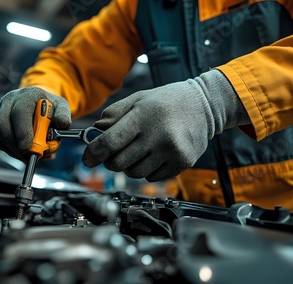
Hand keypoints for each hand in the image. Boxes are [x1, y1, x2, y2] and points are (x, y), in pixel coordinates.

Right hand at [0, 86, 70, 161]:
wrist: (39, 103)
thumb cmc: (50, 108)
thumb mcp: (61, 107)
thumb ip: (63, 115)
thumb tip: (61, 123)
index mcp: (28, 95)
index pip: (20, 112)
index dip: (22, 131)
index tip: (28, 147)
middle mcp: (10, 100)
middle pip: (3, 124)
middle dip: (15, 144)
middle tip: (27, 155)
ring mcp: (0, 111)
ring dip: (13, 149)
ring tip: (28, 155)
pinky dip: (10, 150)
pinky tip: (22, 152)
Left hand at [82, 70, 247, 180]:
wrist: (204, 106)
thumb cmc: (167, 101)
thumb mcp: (138, 99)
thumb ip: (113, 115)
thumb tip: (94, 133)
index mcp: (143, 116)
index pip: (109, 143)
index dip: (93, 154)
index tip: (88, 159)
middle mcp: (158, 135)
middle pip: (119, 163)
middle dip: (110, 160)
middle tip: (115, 152)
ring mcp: (171, 152)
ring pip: (134, 174)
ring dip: (130, 166)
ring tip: (139, 149)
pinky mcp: (181, 164)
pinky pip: (151, 178)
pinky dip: (147, 170)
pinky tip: (154, 154)